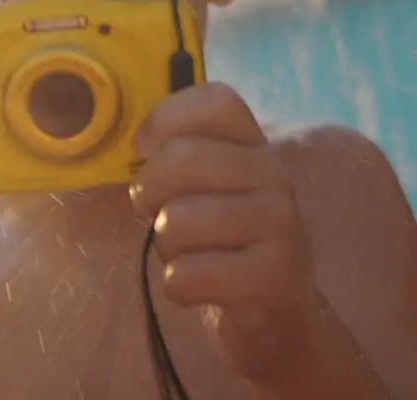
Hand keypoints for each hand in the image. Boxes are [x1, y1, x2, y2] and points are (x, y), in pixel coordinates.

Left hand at [130, 83, 321, 382]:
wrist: (277, 316)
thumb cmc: (220, 243)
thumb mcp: (204, 190)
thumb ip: (175, 156)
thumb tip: (136, 145)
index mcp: (255, 146)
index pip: (215, 100)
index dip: (164, 120)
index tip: (145, 152)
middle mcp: (274, 176)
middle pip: (180, 158)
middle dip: (148, 192)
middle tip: (156, 215)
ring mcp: (280, 226)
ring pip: (177, 220)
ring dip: (167, 246)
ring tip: (190, 254)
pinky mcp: (273, 278)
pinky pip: (187, 274)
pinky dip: (177, 286)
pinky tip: (200, 287)